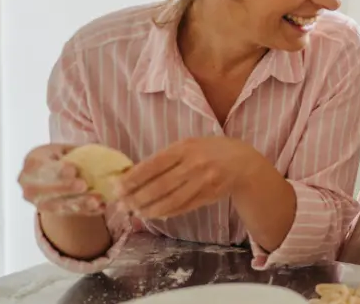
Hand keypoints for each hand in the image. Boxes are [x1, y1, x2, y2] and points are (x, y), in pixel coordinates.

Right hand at [17, 144, 104, 215]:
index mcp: (32, 162)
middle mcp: (29, 184)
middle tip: (83, 185)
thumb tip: (101, 156)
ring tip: (96, 200)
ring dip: (77, 204)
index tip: (73, 170)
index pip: (39, 167)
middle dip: (65, 189)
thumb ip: (77, 152)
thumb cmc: (60, 157)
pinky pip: (67, 214)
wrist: (51, 174)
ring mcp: (38, 201)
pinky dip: (84, 211)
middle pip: (43, 190)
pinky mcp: (50, 212)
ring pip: (55, 206)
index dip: (55, 170)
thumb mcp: (65, 149)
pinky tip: (99, 207)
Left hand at [117, 137, 256, 219]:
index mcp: (186, 147)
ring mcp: (203, 182)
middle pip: (159, 186)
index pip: (153, 165)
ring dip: (149, 209)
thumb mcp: (189, 145)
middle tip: (122, 205)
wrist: (243, 162)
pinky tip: (155, 214)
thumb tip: (133, 175)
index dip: (132, 179)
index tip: (116, 188)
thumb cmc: (210, 150)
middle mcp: (195, 164)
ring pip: (170, 201)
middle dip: (136, 198)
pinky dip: (167, 212)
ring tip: (136, 212)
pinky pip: (183, 207)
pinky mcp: (209, 196)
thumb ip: (166, 158)